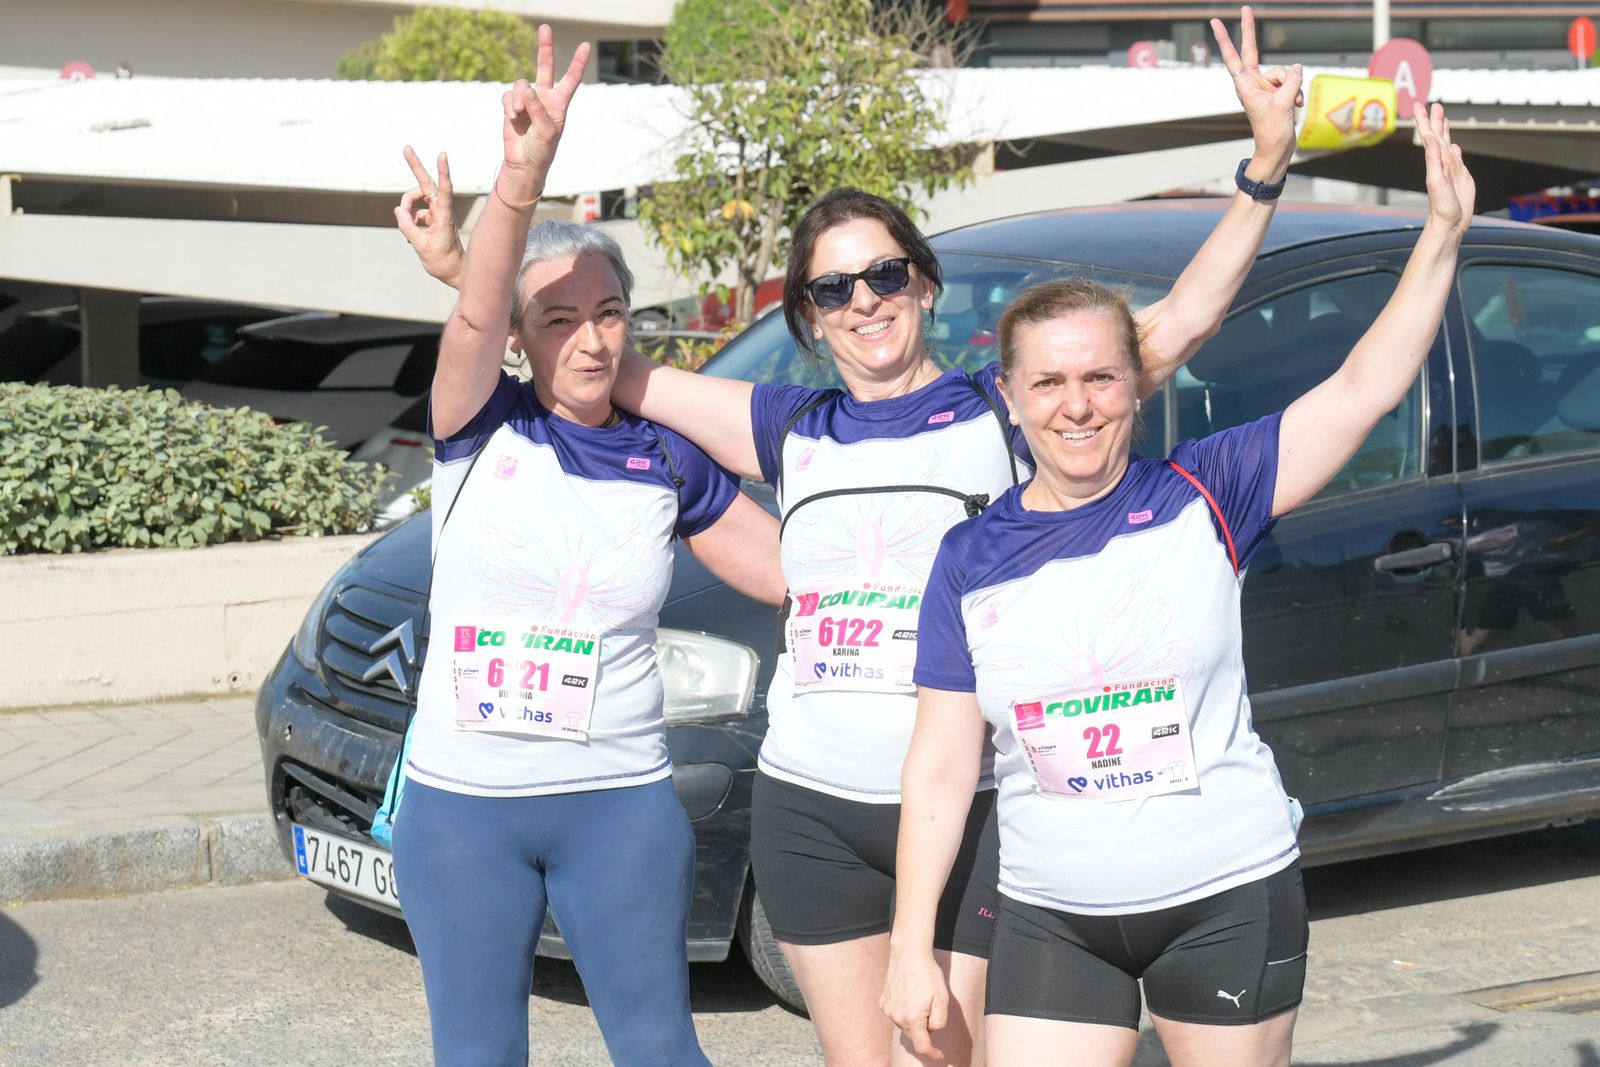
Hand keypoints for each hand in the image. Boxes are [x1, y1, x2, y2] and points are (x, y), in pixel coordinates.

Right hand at [395, 146, 463, 288]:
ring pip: (414, 201)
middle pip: (425, 185)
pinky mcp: (431, 219)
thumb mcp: (422, 246)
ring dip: (406, 210)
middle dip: (416, 166)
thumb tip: (398, 210)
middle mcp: (441, 210)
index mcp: (444, 216)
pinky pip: (413, 214)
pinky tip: (412, 237)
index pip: (444, 190)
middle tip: (406, 147)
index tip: (442, 154)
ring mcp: (435, 213)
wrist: (454, 272)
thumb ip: (407, 227)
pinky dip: (408, 222)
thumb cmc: (443, 261)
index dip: (443, 172)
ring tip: (407, 229)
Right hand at [500, 25, 591, 195]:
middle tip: (545, 27)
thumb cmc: (542, 151)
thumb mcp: (546, 132)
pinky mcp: (512, 106)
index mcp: (559, 104)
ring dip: (518, 99)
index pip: (570, 79)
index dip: (577, 63)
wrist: (524, 163)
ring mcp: (527, 101)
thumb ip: (539, 110)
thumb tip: (527, 89)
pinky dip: (509, 105)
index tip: (585, 46)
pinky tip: (513, 117)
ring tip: (519, 114)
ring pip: (521, 84)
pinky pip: (508, 96)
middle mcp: (544, 98)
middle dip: (545, 47)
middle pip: (545, 67)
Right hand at [880, 948, 949, 1061]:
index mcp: (913, 1018)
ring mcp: (888, 1010)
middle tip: (931, 1008)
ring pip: (904, 1025)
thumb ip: (939, 1021)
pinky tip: (908, 995)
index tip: (940, 1055)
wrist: (909, 953)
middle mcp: (897, 1017)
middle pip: (914, 1035)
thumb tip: (931, 1031)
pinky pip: (896, 1015)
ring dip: (913, 1020)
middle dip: (924, 1030)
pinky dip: (904, 1011)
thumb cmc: (928, 974)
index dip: (933, 1053)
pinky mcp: (883, 1002)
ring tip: (919, 998)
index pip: (922, 1046)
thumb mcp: (942, 998)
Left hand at [1211, 7, 1302, 177]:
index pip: (1233, 56)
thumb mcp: (1284, 102)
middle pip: (1253, 50)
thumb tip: (1296, 68)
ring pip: (1283, 71)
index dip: (1226, 39)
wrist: (1277, 149)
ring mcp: (1265, 86)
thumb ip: (1291, 80)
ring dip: (1292, 86)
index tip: (1215, 22)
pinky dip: (1297, 92)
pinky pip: (1292, 80)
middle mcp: (1253, 82)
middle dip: (1249, 30)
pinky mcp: (1278, 91)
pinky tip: (1296, 105)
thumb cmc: (1273, 130)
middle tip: (1244, 7)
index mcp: (1245, 84)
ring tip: (1289, 104)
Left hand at [1416, 102, 1474, 239]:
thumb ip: (1433, 160)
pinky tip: (1453, 145)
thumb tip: (1431, 139)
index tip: (1419, 105)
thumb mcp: (1436, 182)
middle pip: (1438, 136)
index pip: (1429, 136)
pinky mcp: (1460, 176)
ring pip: (1447, 144)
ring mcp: (1451, 169)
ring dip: (1444, 131)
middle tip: (1433, 105)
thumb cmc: (1442, 207)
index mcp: (1435, 161)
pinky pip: (1456, 158)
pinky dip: (1454, 149)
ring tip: (1443, 118)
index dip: (1424, 121)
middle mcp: (1442, 162)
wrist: (1450, 223)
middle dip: (1435, 120)